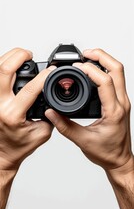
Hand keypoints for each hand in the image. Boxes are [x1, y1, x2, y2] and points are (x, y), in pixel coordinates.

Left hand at [0, 48, 54, 169]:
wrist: (1, 154)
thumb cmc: (17, 146)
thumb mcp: (41, 134)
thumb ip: (51, 117)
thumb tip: (53, 101)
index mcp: (13, 115)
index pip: (30, 89)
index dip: (44, 76)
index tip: (52, 71)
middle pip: (5, 70)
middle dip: (19, 56)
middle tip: (29, 54)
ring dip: (8, 58)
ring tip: (20, 57)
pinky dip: (2, 68)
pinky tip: (9, 67)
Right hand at [45, 49, 132, 170]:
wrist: (119, 160)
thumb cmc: (107, 153)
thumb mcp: (83, 140)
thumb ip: (64, 126)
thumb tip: (51, 114)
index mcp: (113, 111)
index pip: (105, 82)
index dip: (90, 70)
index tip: (77, 67)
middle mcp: (121, 103)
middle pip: (117, 69)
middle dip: (101, 56)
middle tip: (85, 54)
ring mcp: (123, 101)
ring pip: (119, 72)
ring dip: (104, 61)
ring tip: (88, 59)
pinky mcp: (120, 102)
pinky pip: (116, 80)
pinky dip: (105, 70)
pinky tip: (93, 72)